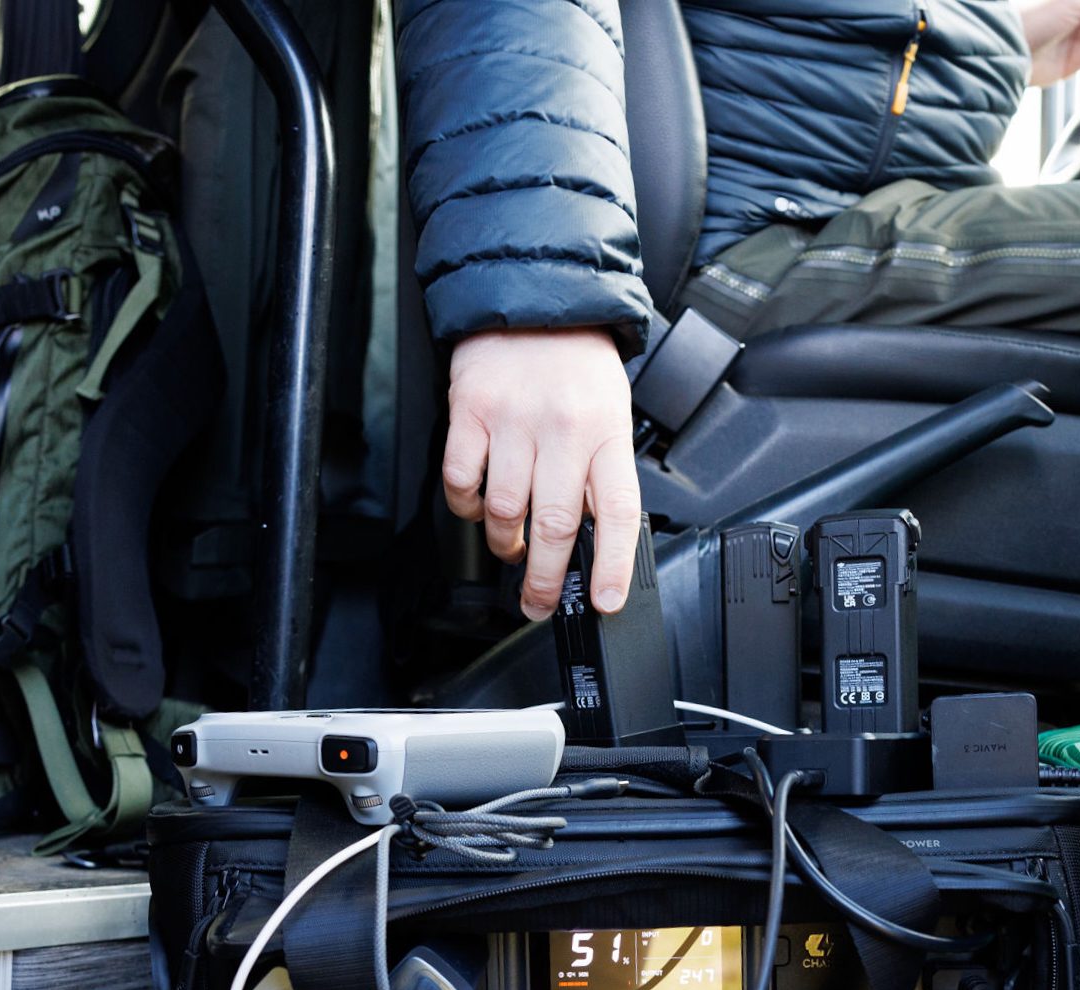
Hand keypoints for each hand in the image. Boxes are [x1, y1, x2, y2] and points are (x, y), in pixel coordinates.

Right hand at [441, 327, 641, 620]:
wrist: (534, 297)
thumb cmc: (575, 365)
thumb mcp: (610, 414)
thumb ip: (600, 472)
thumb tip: (592, 542)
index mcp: (606, 433)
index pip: (618, 512)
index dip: (612, 565)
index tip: (605, 601)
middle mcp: (563, 429)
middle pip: (555, 524)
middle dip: (546, 579)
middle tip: (539, 602)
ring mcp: (514, 420)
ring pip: (504, 511)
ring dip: (506, 544)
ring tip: (512, 548)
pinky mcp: (472, 412)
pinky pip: (462, 481)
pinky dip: (467, 506)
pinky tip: (479, 505)